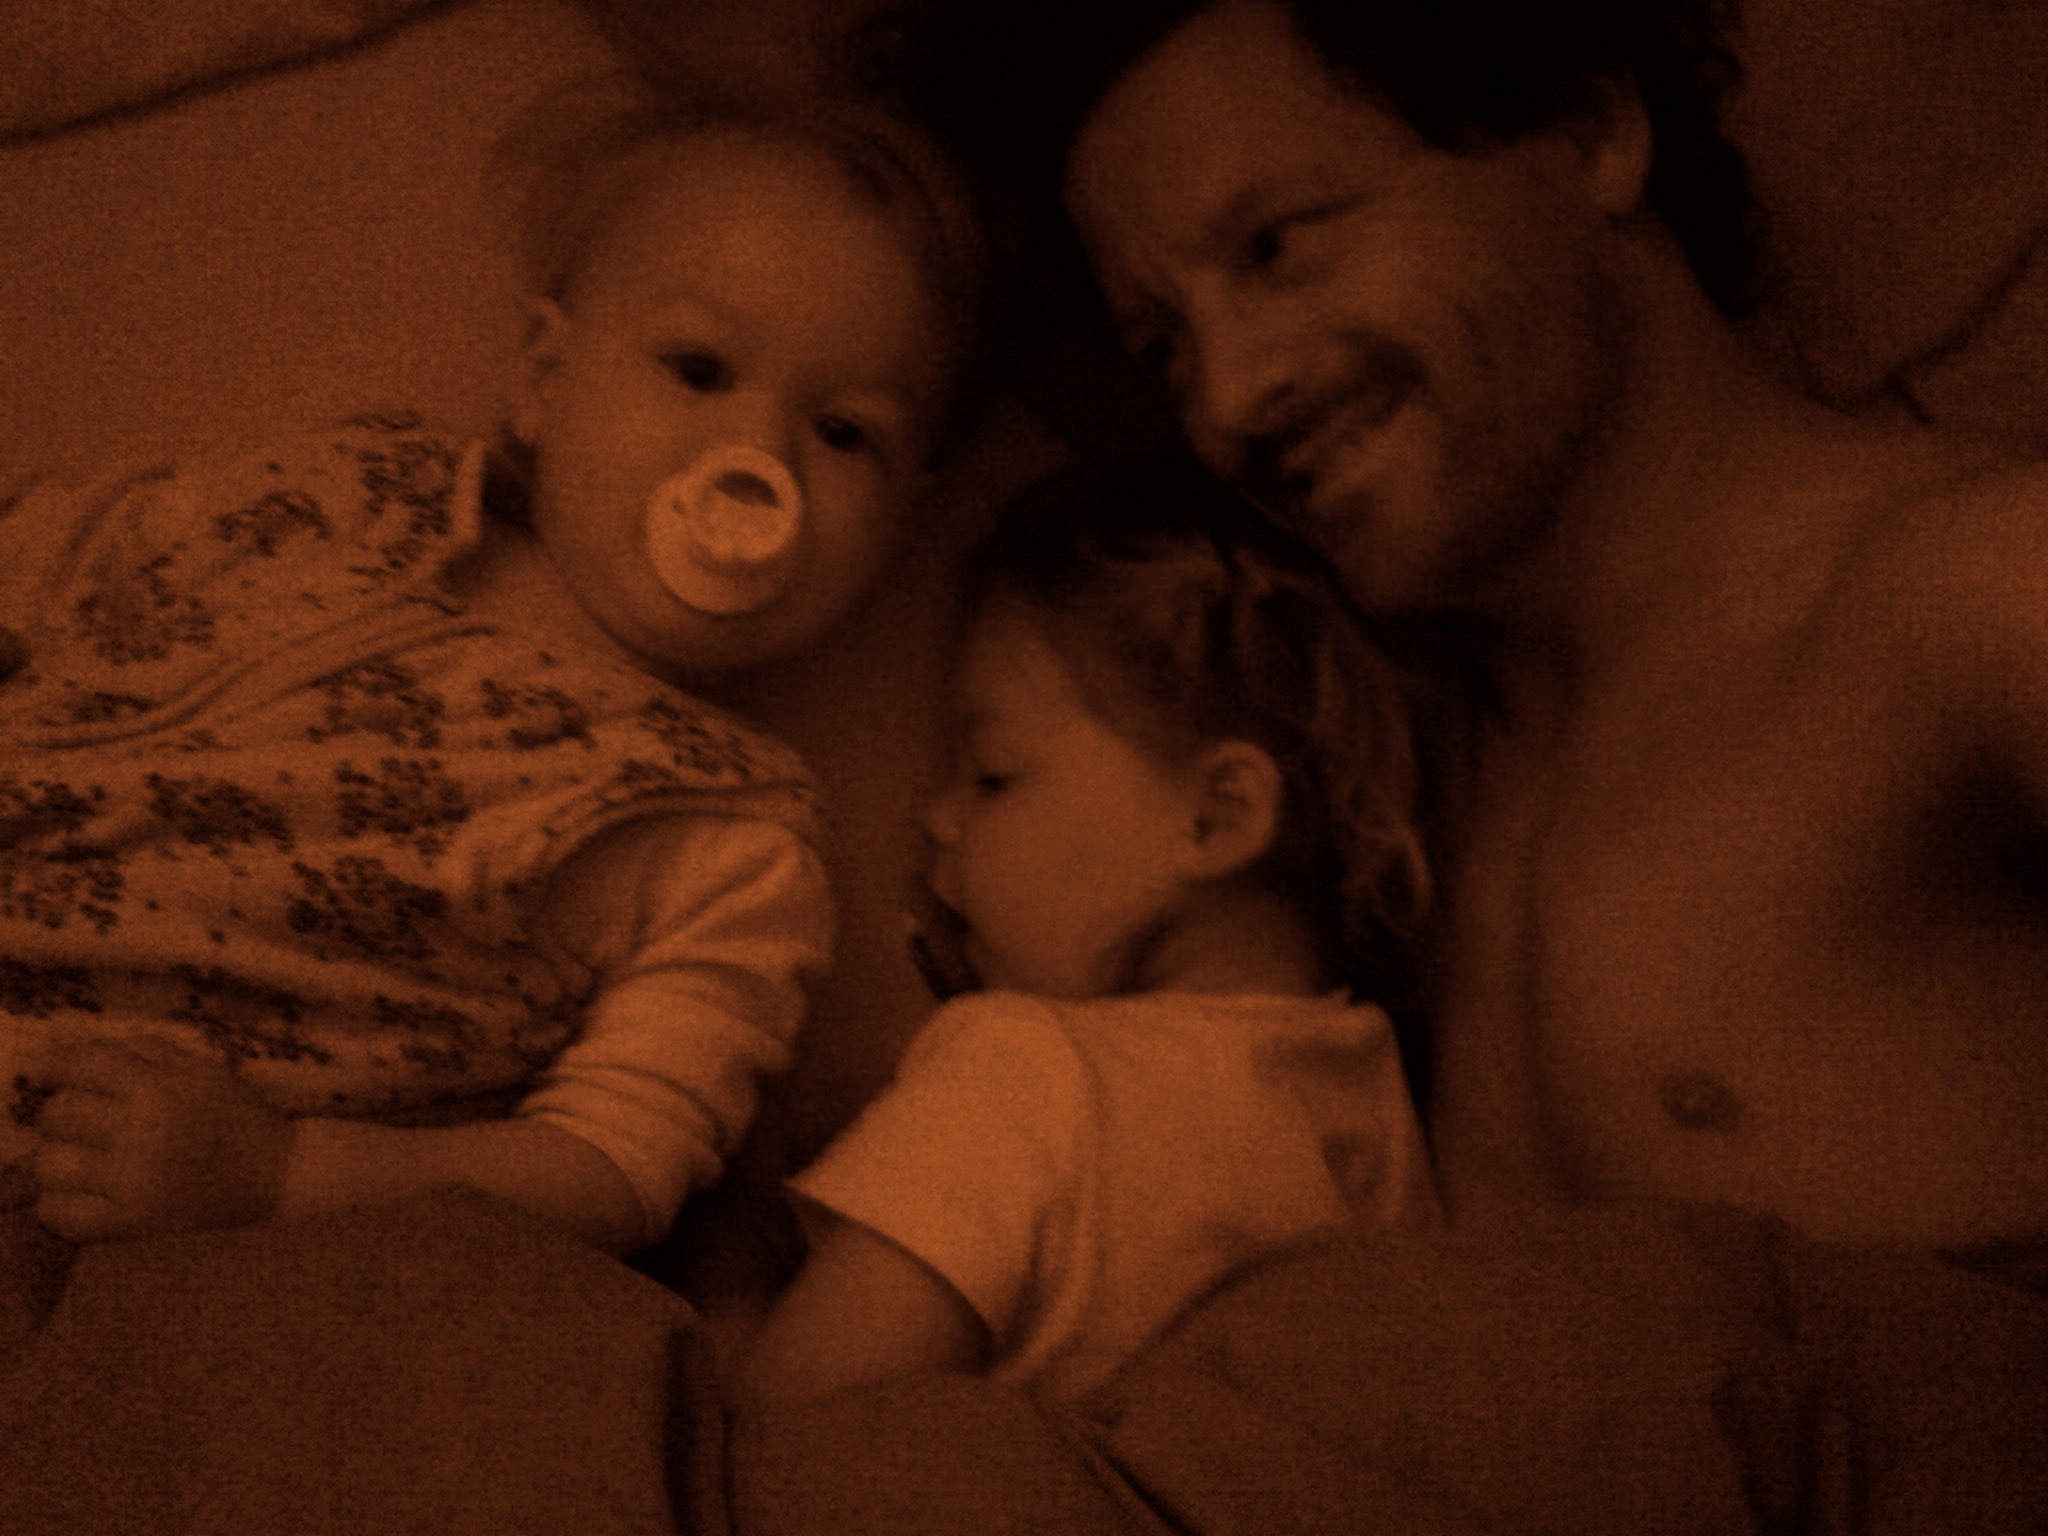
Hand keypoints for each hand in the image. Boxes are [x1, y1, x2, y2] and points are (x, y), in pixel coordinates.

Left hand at [28, 1036, 295, 1241]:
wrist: (281, 1171)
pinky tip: (77, 1196)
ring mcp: (137, 1178)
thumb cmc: (238, 1115)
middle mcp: (144, 1128)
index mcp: (160, 1086)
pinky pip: (65, 1216)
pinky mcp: (136, 1221)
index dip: (56, 1067)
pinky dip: (58, 1208)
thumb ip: (145, 1051)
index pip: (79, 1065)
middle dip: (60, 1115)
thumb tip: (79, 1049)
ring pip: (51, 1166)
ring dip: (56, 1161)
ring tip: (77, 1161)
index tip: (54, 1074)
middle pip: (58, 1114)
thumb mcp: (201, 1068)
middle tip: (76, 1123)